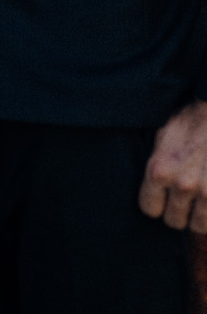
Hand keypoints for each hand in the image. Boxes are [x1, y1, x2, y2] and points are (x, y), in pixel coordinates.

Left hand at [140, 99, 206, 229]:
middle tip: (185, 198)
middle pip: (174, 221)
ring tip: (201, 198)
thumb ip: (157, 166)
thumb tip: (152, 186)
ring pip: (198, 226)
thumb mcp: (163, 138)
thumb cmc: (191, 124)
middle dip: (179, 212)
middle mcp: (183, 185)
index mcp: (160, 171)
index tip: (163, 198)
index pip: (150, 209)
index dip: (157, 205)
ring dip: (199, 216)